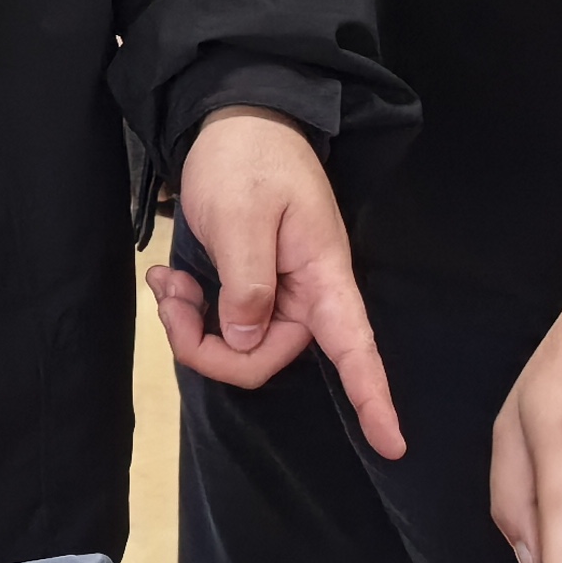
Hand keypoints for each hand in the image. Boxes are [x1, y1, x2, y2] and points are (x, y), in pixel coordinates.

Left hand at [148, 111, 405, 457]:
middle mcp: (304, 294)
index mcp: (322, 275)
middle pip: (264, 358)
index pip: (356, 346)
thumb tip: (245, 341)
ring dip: (191, 325)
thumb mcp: (242, 216)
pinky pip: (220, 327)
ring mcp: (275, 294)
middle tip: (172, 297)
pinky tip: (171, 277)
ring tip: (168, 280)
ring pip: (236, 348)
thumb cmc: (249, 158)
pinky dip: (188, 310)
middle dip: (208, 346)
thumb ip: (248, 283)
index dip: (374, 397)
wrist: (234, 118)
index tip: (393, 444)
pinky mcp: (247, 289)